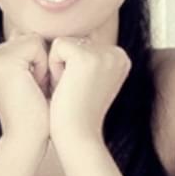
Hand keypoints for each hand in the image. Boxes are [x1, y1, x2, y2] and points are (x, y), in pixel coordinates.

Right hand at [0, 33, 50, 148]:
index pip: (24, 38)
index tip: (28, 87)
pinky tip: (33, 87)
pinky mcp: (2, 60)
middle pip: (28, 36)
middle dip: (39, 61)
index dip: (35, 61)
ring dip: (42, 65)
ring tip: (33, 89)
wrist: (27, 138)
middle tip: (32, 90)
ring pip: (34, 40)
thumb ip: (22, 51)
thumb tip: (32, 31)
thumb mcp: (25, 75)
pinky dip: (43, 67)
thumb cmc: (34, 111)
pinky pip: (38, 45)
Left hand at [46, 36, 130, 152]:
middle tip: (74, 92)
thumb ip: (89, 59)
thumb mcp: (90, 81)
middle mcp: (117, 52)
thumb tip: (75, 40)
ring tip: (70, 90)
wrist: (78, 135)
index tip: (81, 90)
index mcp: (121, 57)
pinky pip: (56, 46)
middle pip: (74, 41)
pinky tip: (64, 87)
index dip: (73, 68)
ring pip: (64, 43)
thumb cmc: (77, 112)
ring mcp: (104, 53)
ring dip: (59, 67)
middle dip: (65, 66)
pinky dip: (53, 68)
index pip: (82, 44)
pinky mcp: (85, 57)